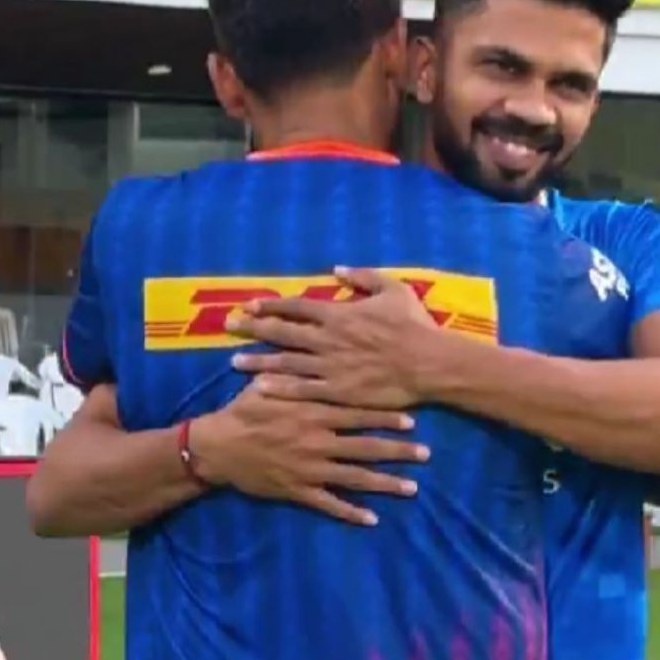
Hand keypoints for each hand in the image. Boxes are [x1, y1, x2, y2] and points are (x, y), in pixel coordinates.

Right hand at [191, 381, 428, 526]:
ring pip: (355, 478)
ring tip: (412, 488)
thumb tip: (309, 349)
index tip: (412, 421)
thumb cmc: (242, 411)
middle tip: (425, 454)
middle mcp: (317, 442)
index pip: (358, 414)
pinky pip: (328, 504)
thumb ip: (294, 372)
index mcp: (312, 412)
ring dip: (385, 483)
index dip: (386, 418)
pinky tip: (371, 519)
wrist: (216, 447)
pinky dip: (350, 512)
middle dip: (398, 451)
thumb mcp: (266, 383)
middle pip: (365, 447)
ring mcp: (309, 469)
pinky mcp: (297, 490)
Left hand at [224, 267, 444, 409]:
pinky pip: (302, 389)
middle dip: (253, 328)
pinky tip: (259, 387)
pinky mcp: (337, 391)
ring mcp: (330, 366)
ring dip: (258, 360)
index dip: (271, 305)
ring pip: (286, 362)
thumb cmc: (414, 326)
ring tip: (234, 360)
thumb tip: (336, 269)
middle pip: (282, 332)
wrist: (430, 364)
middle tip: (229, 326)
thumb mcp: (393, 290)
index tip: (250, 304)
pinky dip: (279, 387)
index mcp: (339, 314)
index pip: (296, 307)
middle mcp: (327, 339)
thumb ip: (363, 277)